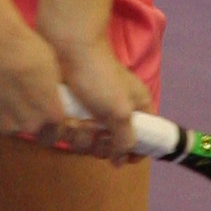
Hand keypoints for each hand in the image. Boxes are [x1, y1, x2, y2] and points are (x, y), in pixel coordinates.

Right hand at [0, 10, 70, 143]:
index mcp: (51, 113)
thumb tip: (52, 98)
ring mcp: (3, 127)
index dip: (48, 112)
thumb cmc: (25, 47)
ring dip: (6, 114)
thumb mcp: (52, 67)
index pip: (56, 124)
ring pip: (8, 126)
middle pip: (31, 126)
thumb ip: (52, 92)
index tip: (42, 101)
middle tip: (18, 93)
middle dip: (27, 114)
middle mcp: (29, 125)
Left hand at [39, 31, 149, 164]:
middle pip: (113, 148)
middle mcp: (118, 114)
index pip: (144, 141)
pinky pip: (73, 134)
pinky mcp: (74, 112)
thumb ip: (126, 139)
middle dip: (101, 145)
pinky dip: (69, 130)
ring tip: (77, 121)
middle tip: (95, 131)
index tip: (122, 158)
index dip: (134, 153)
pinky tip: (66, 119)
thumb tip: (122, 161)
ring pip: (90, 144)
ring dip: (82, 137)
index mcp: (138, 109)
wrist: (68, 49)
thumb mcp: (120, 111)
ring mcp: (95, 114)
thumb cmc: (100, 77)